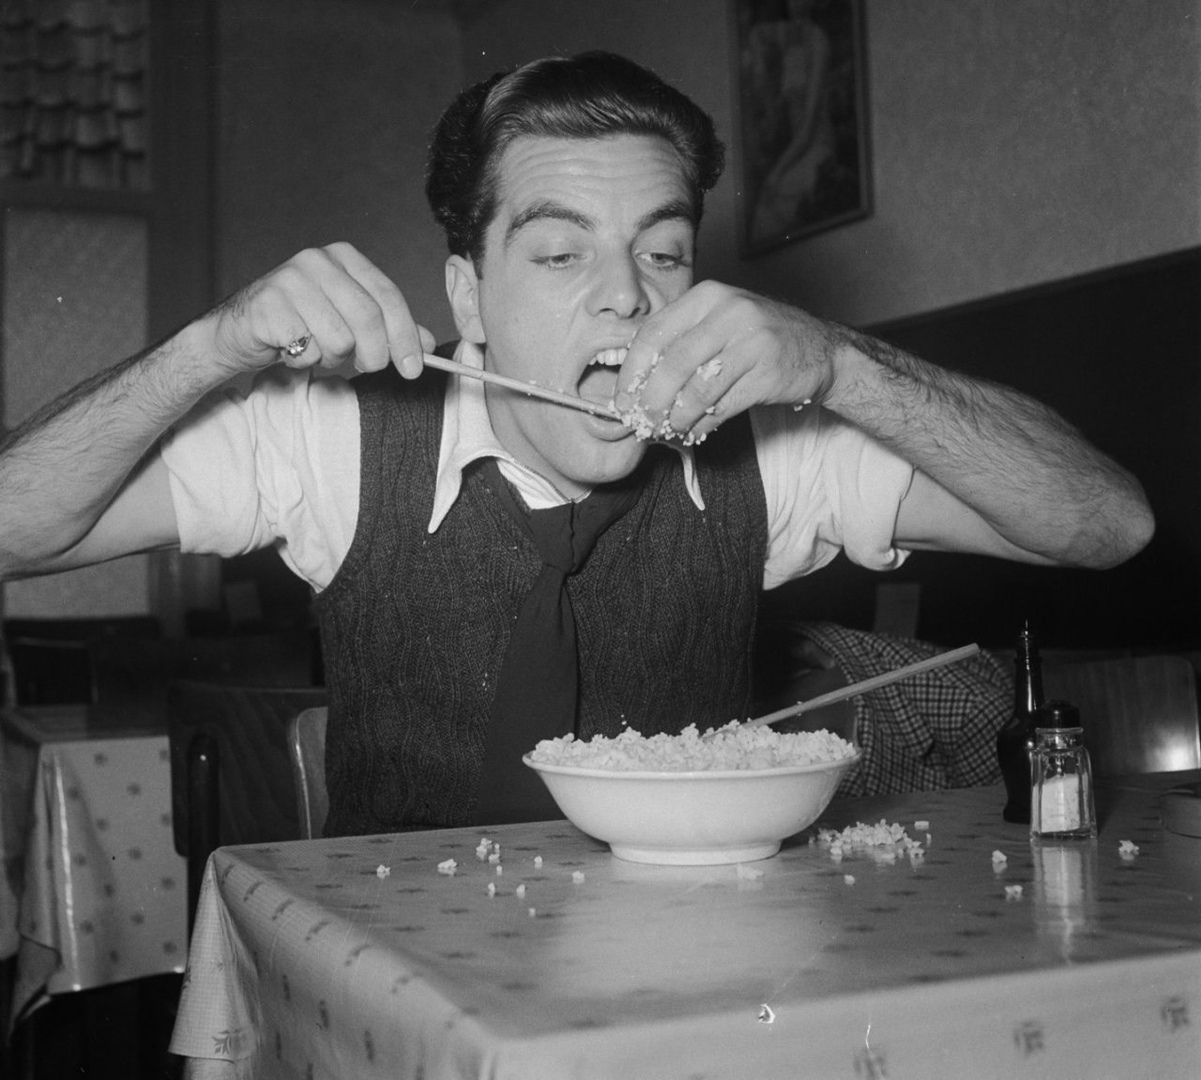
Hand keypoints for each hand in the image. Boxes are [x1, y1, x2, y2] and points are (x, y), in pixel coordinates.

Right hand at [203, 242, 435, 379]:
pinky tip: (290, 349)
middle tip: (365, 366)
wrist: (240, 332)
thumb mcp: (351, 323)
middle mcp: (317, 260)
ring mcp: (289, 279)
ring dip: (331, 357)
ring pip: (338, 338)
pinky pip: (307, 349)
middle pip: (368, 319)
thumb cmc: (302, 325)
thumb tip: (429, 345)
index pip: (388, 297)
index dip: (405, 336)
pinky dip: (303, 360)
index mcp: (344, 258)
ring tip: (314, 348)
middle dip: (374, 354)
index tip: (414, 368)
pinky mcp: (267, 304)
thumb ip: (390, 330)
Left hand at [613, 281, 833, 443]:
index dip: (632, 372)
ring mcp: (751, 341)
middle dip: (650, 401)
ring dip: (676, 418)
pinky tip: (694, 431)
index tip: (623, 400)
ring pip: (697, 389)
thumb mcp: (718, 324)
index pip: (654, 334)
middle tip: (641, 423)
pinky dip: (702, 425)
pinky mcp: (767, 372)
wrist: (819, 350)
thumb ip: (679, 343)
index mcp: (707, 296)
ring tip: (667, 430)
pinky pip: (722, 406)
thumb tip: (635, 386)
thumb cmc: (758, 339)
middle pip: (672, 364)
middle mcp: (729, 312)